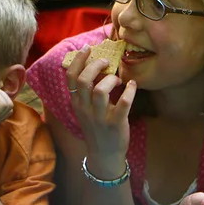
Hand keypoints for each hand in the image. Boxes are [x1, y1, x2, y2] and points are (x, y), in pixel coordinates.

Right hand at [64, 44, 135, 166]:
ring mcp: (99, 117)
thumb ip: (86, 92)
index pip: (71, 77)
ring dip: (110, 79)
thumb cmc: (97, 128)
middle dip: (95, 66)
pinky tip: (132, 85)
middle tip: (106, 61)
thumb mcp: (85, 110)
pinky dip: (129, 91)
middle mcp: (85, 109)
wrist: (104, 155)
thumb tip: (94, 66)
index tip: (87, 49)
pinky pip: (123, 104)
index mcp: (76, 103)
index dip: (78, 60)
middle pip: (84, 80)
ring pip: (100, 90)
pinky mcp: (115, 124)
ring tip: (117, 79)